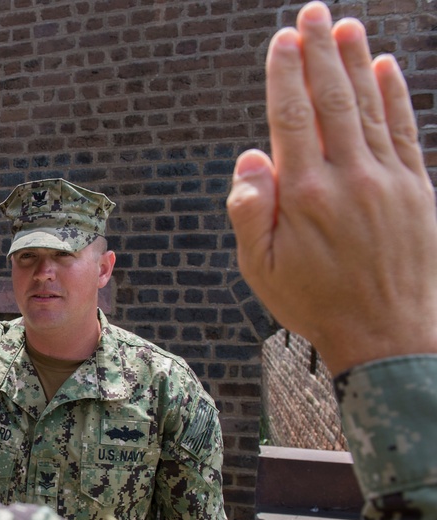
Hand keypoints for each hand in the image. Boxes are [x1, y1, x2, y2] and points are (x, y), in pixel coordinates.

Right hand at [226, 1, 436, 374]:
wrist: (390, 337)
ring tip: (348, 26)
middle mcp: (349, 178)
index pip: (292, 118)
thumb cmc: (316, 304)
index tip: (283, 39)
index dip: (286, 74)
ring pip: (371, 107)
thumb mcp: (261, 269)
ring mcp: (389, 181)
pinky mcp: (417, 191)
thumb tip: (250, 157)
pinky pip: (405, 131)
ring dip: (358, 62)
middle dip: (322, 51)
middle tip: (315, 11)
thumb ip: (251, 211)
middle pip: (333, 99)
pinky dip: (396, 97)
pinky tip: (387, 69)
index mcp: (305, 195)